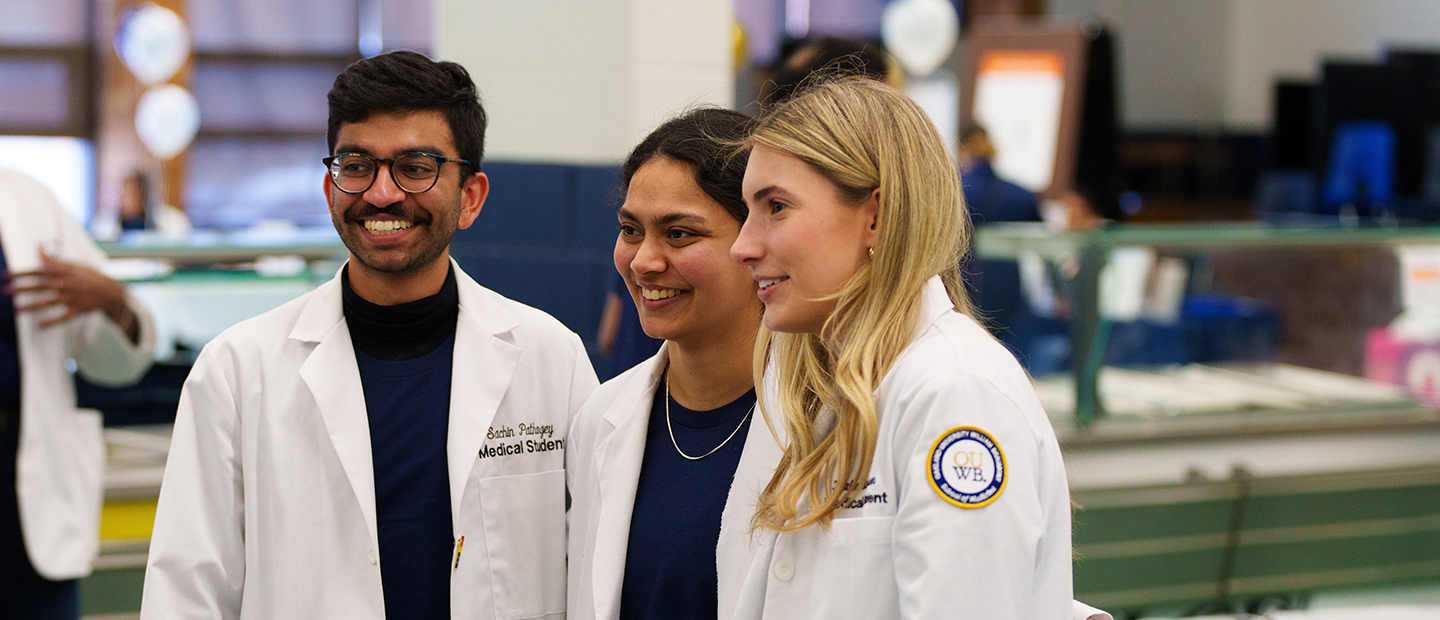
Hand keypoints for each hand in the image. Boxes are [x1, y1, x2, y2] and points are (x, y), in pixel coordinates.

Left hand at [5, 249, 135, 335]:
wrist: (111, 291)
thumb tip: (38, 249)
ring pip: (48, 302)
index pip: (39, 271)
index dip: (22, 273)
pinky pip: (63, 317)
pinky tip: (39, 326)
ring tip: (17, 309)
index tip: (6, 275)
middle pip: (40, 286)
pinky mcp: (77, 310)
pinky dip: (51, 322)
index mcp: (65, 272)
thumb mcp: (75, 265)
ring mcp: (72, 298)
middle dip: (21, 288)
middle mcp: (66, 284)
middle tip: (6, 291)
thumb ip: (55, 261)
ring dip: (31, 306)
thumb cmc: (90, 276)